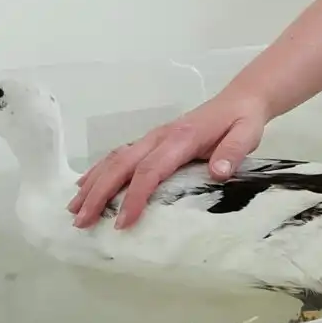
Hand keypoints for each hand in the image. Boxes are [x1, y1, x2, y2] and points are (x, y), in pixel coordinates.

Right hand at [67, 92, 267, 229]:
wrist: (240, 99)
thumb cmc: (242, 121)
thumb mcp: (247, 135)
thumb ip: (233, 152)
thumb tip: (217, 171)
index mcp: (181, 138)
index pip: (151, 170)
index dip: (135, 196)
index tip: (123, 222)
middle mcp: (160, 136)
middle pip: (122, 164)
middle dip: (99, 193)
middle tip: (81, 222)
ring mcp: (153, 137)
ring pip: (115, 158)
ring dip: (93, 183)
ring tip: (74, 210)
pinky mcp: (152, 140)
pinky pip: (120, 155)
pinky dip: (100, 171)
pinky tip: (85, 186)